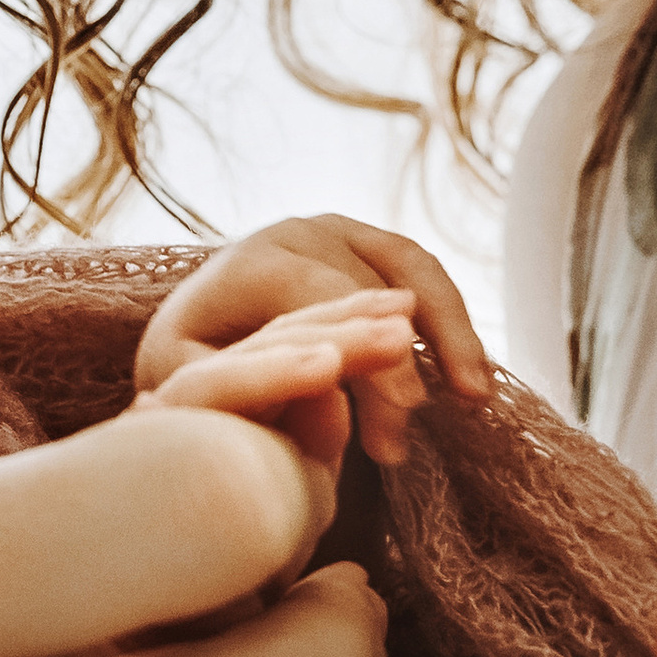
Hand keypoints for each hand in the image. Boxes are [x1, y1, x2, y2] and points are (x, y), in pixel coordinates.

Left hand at [136, 215, 491, 465]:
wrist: (205, 323)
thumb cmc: (195, 360)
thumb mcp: (182, 373)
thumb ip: (230, 381)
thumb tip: (308, 396)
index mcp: (250, 262)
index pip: (318, 298)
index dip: (365, 353)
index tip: (401, 413)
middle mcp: (300, 234)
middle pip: (367, 288)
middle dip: (399, 360)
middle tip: (416, 423)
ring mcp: (344, 233)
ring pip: (413, 273)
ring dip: (450, 334)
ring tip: (475, 396)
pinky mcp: (376, 248)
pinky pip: (428, 280)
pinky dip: (454, 327)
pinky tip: (473, 380)